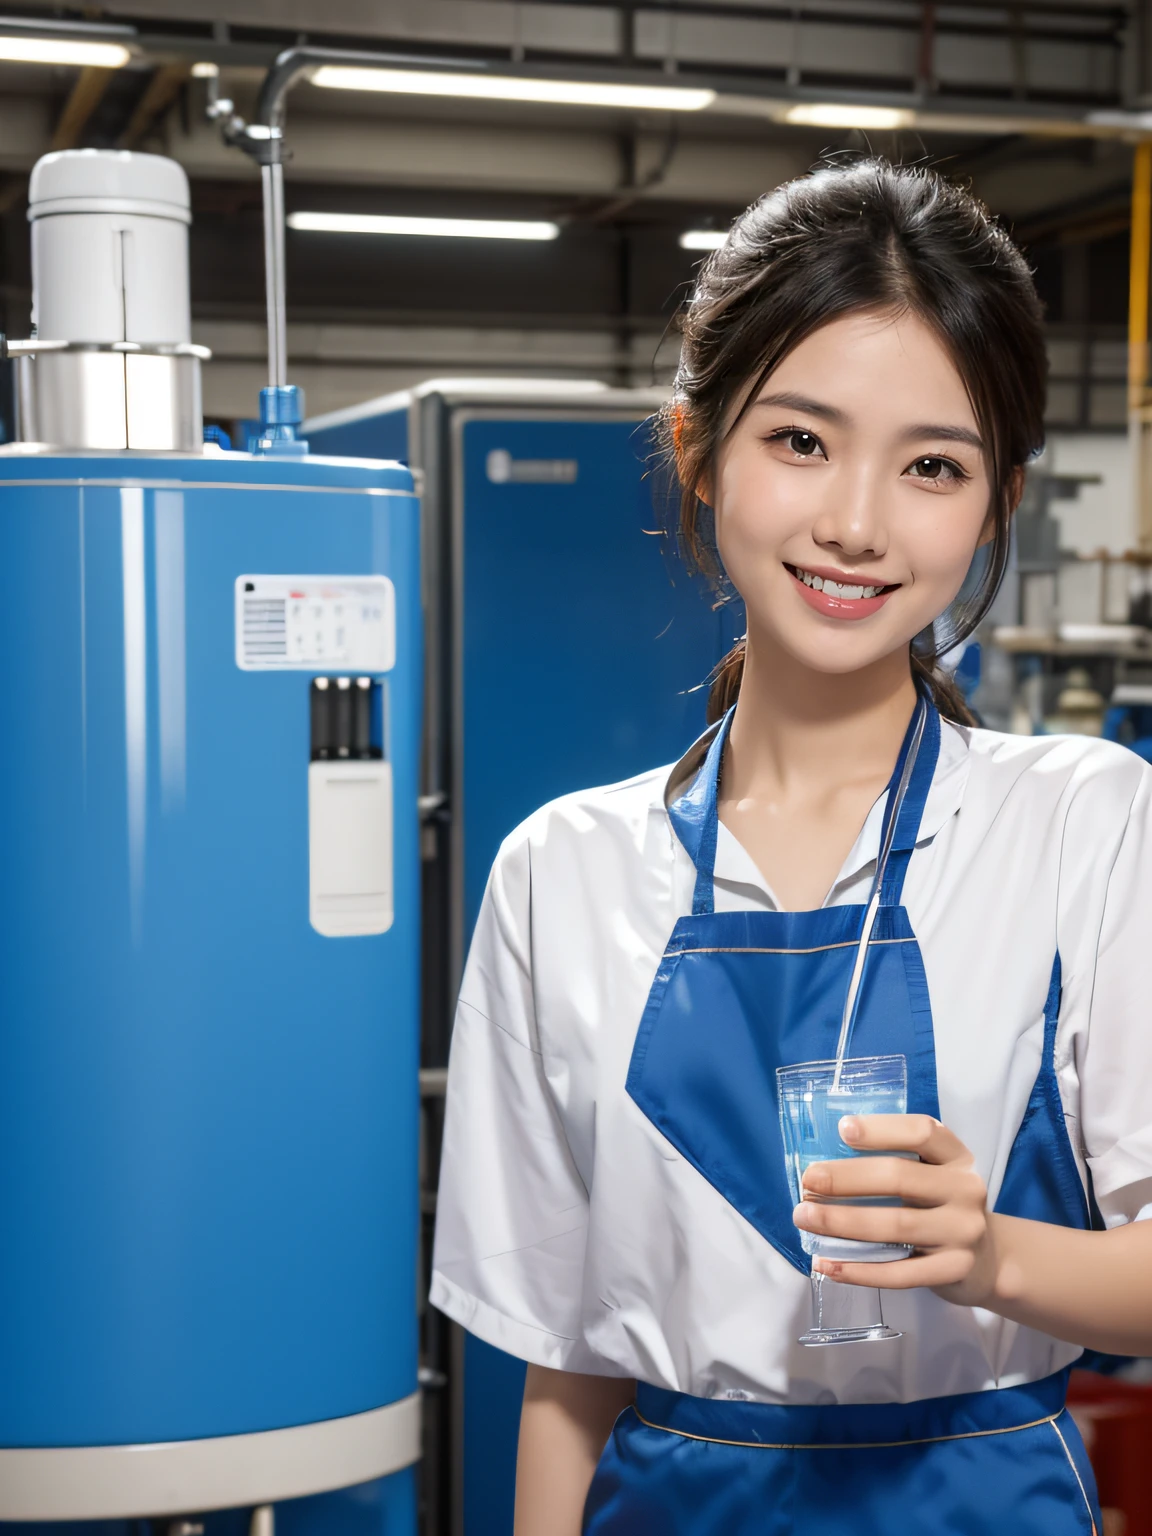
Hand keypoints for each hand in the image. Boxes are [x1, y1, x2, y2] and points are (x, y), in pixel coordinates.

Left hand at [792, 1114, 998, 1304]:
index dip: (882, 1129)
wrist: (988, 1260)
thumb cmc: (941, 1206)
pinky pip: (899, 1273)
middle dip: (846, 1179)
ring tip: (804, 1217)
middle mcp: (965, 1190)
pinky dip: (858, 1270)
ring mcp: (962, 1232)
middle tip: (808, 1182)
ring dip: (842, 1222)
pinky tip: (827, 1264)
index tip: (842, 1130)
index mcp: (957, 1157)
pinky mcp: (953, 1271)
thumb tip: (824, 1162)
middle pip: (900, 1177)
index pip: (923, 1132)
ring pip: (895, 1225)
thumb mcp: (933, 1174)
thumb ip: (895, 1161)